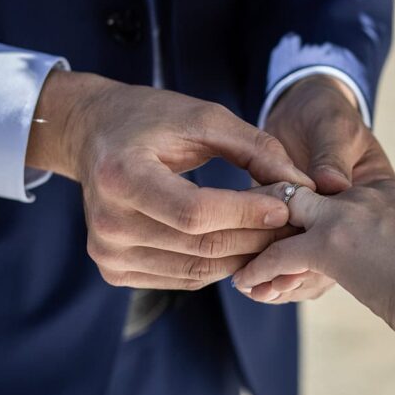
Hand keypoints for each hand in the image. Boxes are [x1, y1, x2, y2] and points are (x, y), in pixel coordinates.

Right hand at [26, 70, 314, 290]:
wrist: (93, 134)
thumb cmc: (151, 118)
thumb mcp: (203, 117)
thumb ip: (255, 148)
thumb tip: (302, 186)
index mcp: (122, 176)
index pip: (194, 212)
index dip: (245, 212)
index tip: (288, 204)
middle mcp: (108, 222)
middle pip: (199, 244)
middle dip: (256, 236)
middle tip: (296, 222)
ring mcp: (108, 252)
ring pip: (197, 268)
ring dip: (246, 256)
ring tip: (278, 234)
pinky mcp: (115, 269)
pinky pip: (184, 277)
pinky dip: (221, 265)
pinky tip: (246, 245)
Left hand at [232, 180, 394, 336]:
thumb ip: (388, 231)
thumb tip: (379, 255)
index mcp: (383, 185)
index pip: (330, 185)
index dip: (302, 200)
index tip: (284, 215)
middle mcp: (361, 192)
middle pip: (300, 191)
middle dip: (270, 210)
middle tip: (246, 230)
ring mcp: (345, 213)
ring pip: (285, 215)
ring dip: (259, 239)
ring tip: (240, 262)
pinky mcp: (330, 242)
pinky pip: (280, 251)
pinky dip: (259, 267)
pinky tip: (247, 282)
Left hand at [257, 74, 394, 302]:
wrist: (305, 103)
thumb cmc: (327, 110)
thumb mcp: (335, 125)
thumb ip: (332, 153)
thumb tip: (333, 183)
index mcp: (368, 191)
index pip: (353, 225)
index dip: (332, 245)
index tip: (302, 256)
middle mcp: (346, 214)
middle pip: (332, 253)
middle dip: (303, 272)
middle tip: (274, 286)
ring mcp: (324, 223)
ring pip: (310, 262)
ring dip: (285, 277)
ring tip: (258, 289)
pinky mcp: (297, 224)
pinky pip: (290, 254)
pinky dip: (272, 268)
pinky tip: (252, 280)